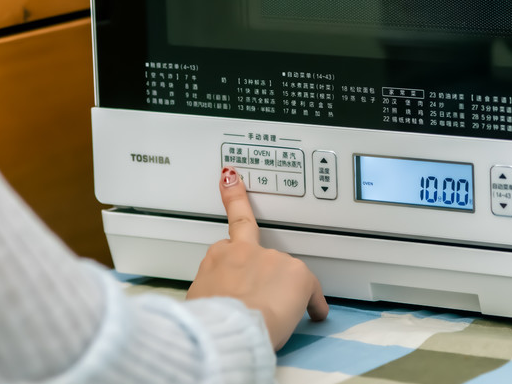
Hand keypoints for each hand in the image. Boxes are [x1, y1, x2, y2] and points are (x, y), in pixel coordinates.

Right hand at [186, 167, 328, 348]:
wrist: (229, 329)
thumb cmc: (210, 326)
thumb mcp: (196, 302)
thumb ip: (210, 288)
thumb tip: (215, 297)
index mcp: (217, 259)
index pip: (224, 241)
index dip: (229, 220)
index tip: (228, 182)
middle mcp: (245, 252)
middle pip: (246, 230)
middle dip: (237, 200)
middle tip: (232, 182)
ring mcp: (273, 259)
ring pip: (283, 271)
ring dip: (282, 290)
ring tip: (275, 314)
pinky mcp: (297, 274)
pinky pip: (310, 290)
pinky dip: (313, 302)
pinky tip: (315, 311)